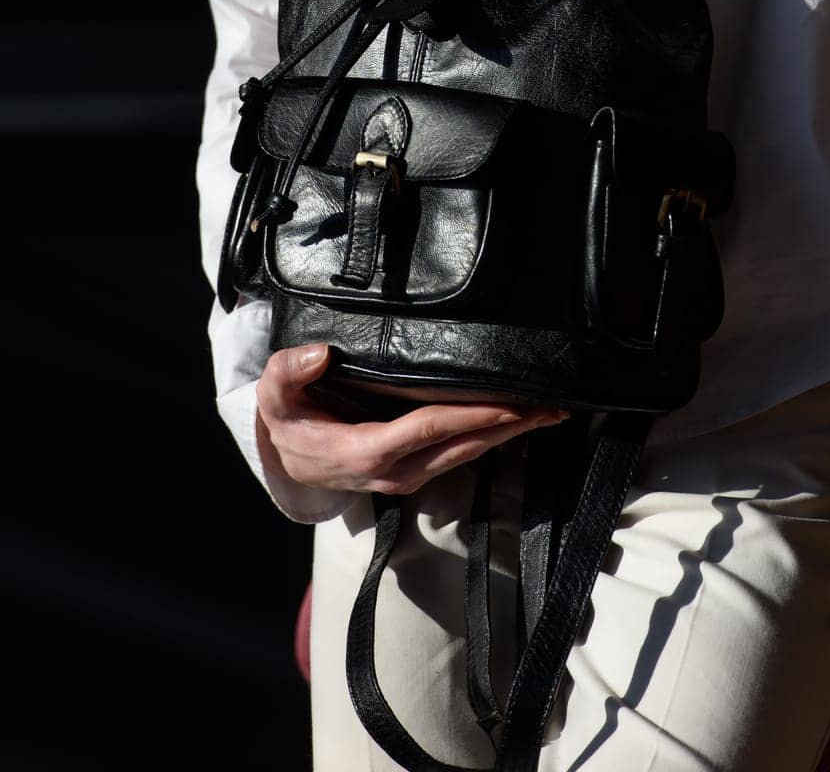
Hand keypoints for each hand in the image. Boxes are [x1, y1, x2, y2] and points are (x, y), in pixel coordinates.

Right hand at [255, 343, 569, 496]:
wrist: (287, 464)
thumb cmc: (287, 423)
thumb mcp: (276, 397)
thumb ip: (290, 371)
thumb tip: (318, 353)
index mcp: (366, 450)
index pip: (428, 429)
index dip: (470, 417)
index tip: (508, 405)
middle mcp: (394, 471)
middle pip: (461, 446)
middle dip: (509, 428)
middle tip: (552, 407)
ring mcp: (406, 477)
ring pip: (467, 455)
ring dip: (508, 435)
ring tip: (546, 412)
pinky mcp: (414, 473)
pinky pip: (459, 454)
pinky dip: (490, 438)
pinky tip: (515, 423)